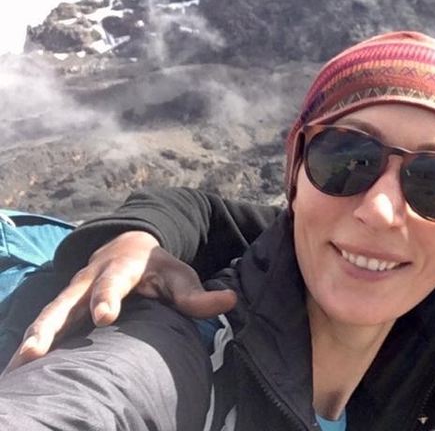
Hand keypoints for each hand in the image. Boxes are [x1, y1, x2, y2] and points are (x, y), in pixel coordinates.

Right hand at [3, 230, 236, 372]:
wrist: (127, 245)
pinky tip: (16, 372)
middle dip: (53, 324)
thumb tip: (231, 301)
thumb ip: (200, 294)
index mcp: (121, 268)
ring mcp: (71, 295)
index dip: (108, 297)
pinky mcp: (62, 310)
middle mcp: (89, 280)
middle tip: (38, 348)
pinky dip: (29, 346)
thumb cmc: (159, 268)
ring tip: (20, 364)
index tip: (104, 316)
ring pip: (48, 315)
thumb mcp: (181, 276)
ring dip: (34, 338)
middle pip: (68, 301)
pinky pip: (43, 327)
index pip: (113, 282)